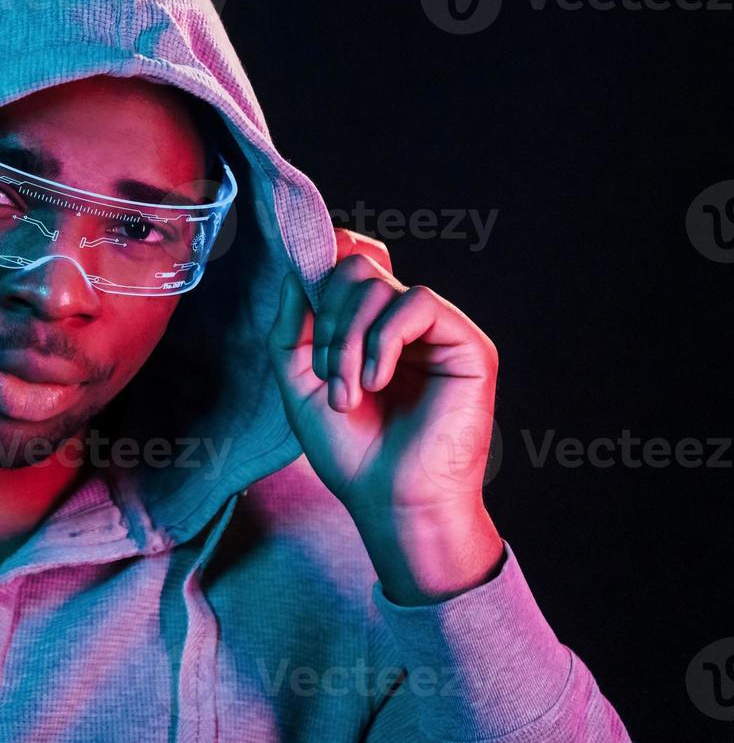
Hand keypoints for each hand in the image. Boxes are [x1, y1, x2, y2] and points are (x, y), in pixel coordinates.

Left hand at [267, 228, 502, 602]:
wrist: (390, 500)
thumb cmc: (350, 449)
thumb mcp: (298, 379)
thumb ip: (293, 323)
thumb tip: (299, 269)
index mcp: (366, 325)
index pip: (351, 260)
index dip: (324, 259)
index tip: (300, 281)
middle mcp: (401, 321)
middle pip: (355, 268)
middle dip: (326, 319)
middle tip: (326, 375)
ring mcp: (434, 330)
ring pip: (378, 285)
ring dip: (347, 339)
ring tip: (347, 392)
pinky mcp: (465, 342)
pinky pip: (417, 302)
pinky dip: (384, 339)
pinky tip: (377, 381)